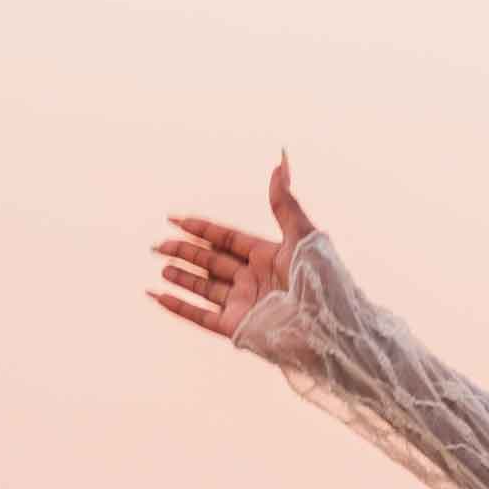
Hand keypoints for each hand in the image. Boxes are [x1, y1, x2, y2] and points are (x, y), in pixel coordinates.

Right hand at [152, 157, 315, 339]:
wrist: (330, 327)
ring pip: (205, 288)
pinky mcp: (238, 328)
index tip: (175, 219)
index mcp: (269, 257)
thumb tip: (280, 161)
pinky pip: (201, 316)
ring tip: (162, 265)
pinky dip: (179, 307)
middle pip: (212, 261)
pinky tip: (158, 296)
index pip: (228, 239)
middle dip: (185, 251)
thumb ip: (284, 202)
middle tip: (158, 244)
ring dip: (182, 277)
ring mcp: (245, 305)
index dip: (202, 228)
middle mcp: (255, 280)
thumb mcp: (303, 234)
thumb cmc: (323, 281)